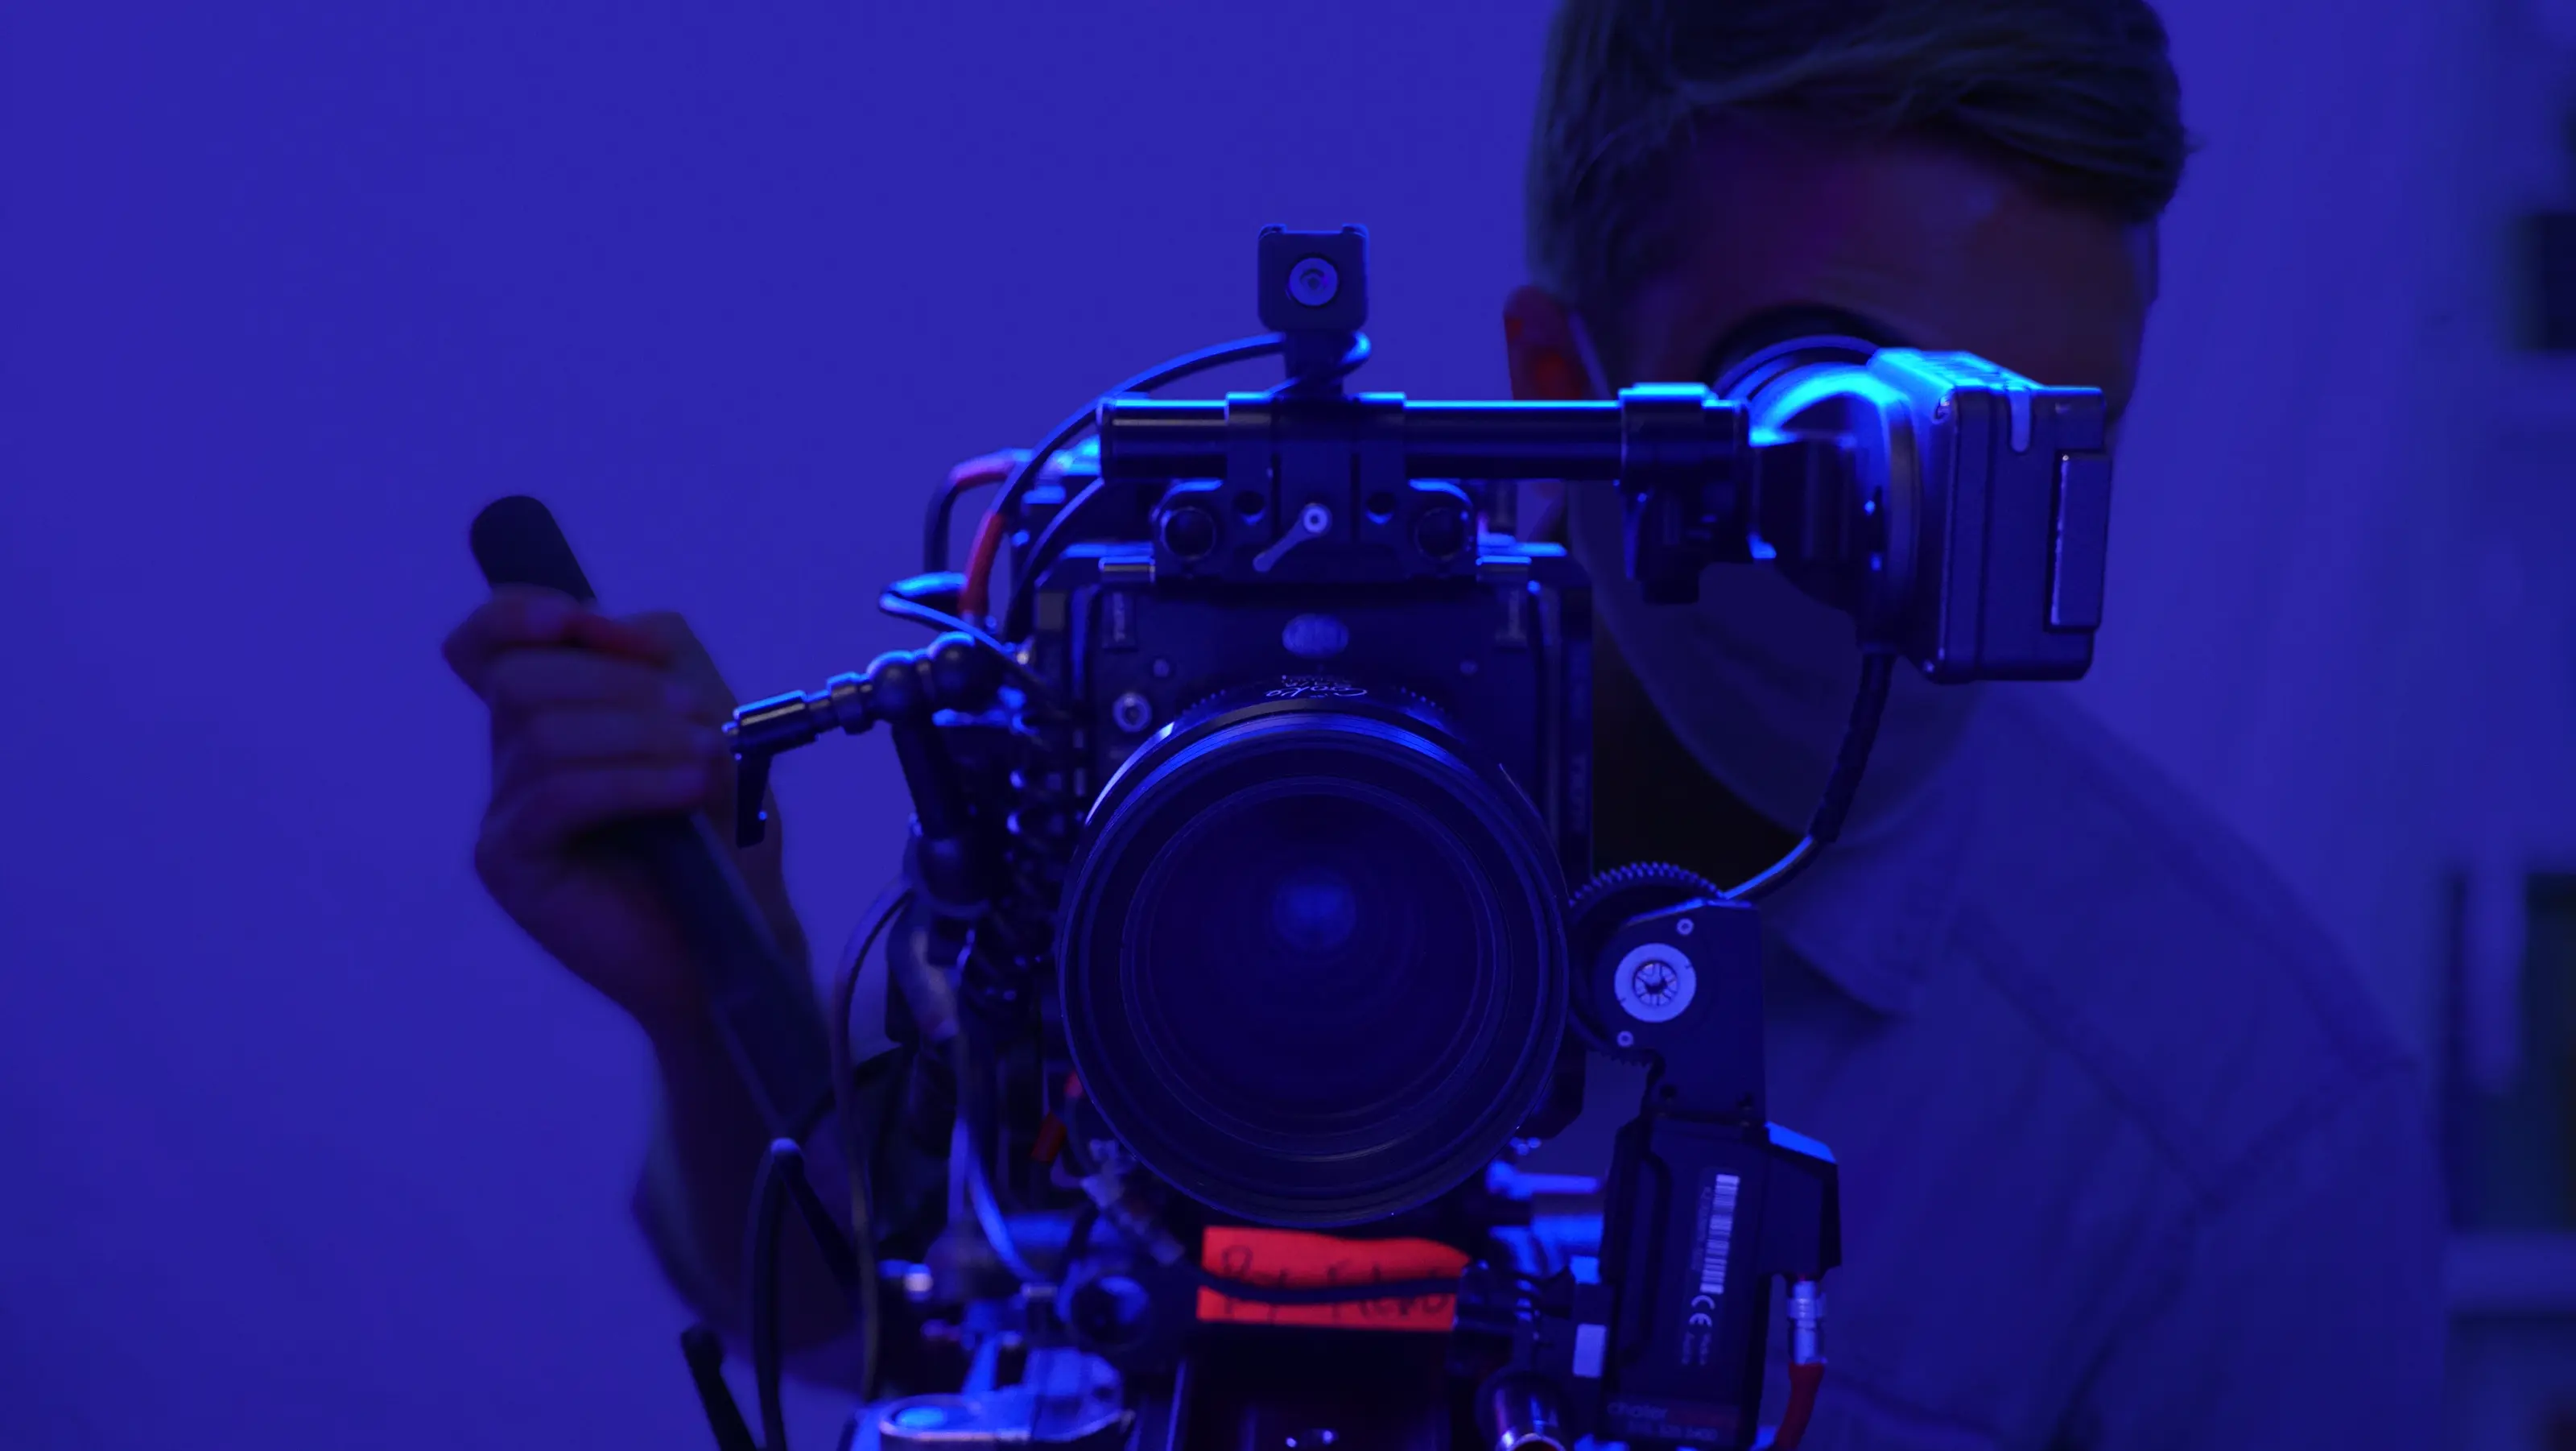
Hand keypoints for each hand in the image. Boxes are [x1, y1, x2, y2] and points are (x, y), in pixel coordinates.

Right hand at [443, 587, 802, 1040]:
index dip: (521, 612)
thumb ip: (660, 654)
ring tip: (706, 760)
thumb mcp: (708, 717)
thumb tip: (612, 624)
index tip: (582, 618)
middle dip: (619, 682)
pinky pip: (555, 796)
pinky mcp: (511, 864)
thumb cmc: (724, 835)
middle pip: (522, 677)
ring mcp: (504, 814)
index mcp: (549, 716)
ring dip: (640, 735)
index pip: (486, 642)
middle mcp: (512, 761)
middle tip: (699, 716)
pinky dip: (632, 781)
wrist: (742, 932)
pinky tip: (687, 789)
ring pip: (542, 733)